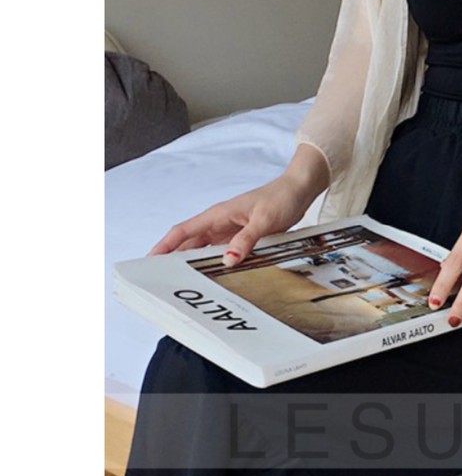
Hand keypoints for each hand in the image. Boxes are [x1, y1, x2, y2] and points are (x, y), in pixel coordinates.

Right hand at [147, 145, 329, 264]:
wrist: (298, 190)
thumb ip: (246, 240)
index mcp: (217, 215)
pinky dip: (215, 264)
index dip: (164, 246)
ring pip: (204, 250)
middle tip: (162, 281)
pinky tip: (213, 277)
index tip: (149, 260)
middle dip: (173, 260)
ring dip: (193, 264)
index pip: (183, 231)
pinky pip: (223, 253)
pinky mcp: (242, 238)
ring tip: (183, 284)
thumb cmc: (280, 198)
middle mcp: (219, 224)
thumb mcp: (263, 220)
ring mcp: (230, 231)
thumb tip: (227, 260)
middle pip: (189, 244)